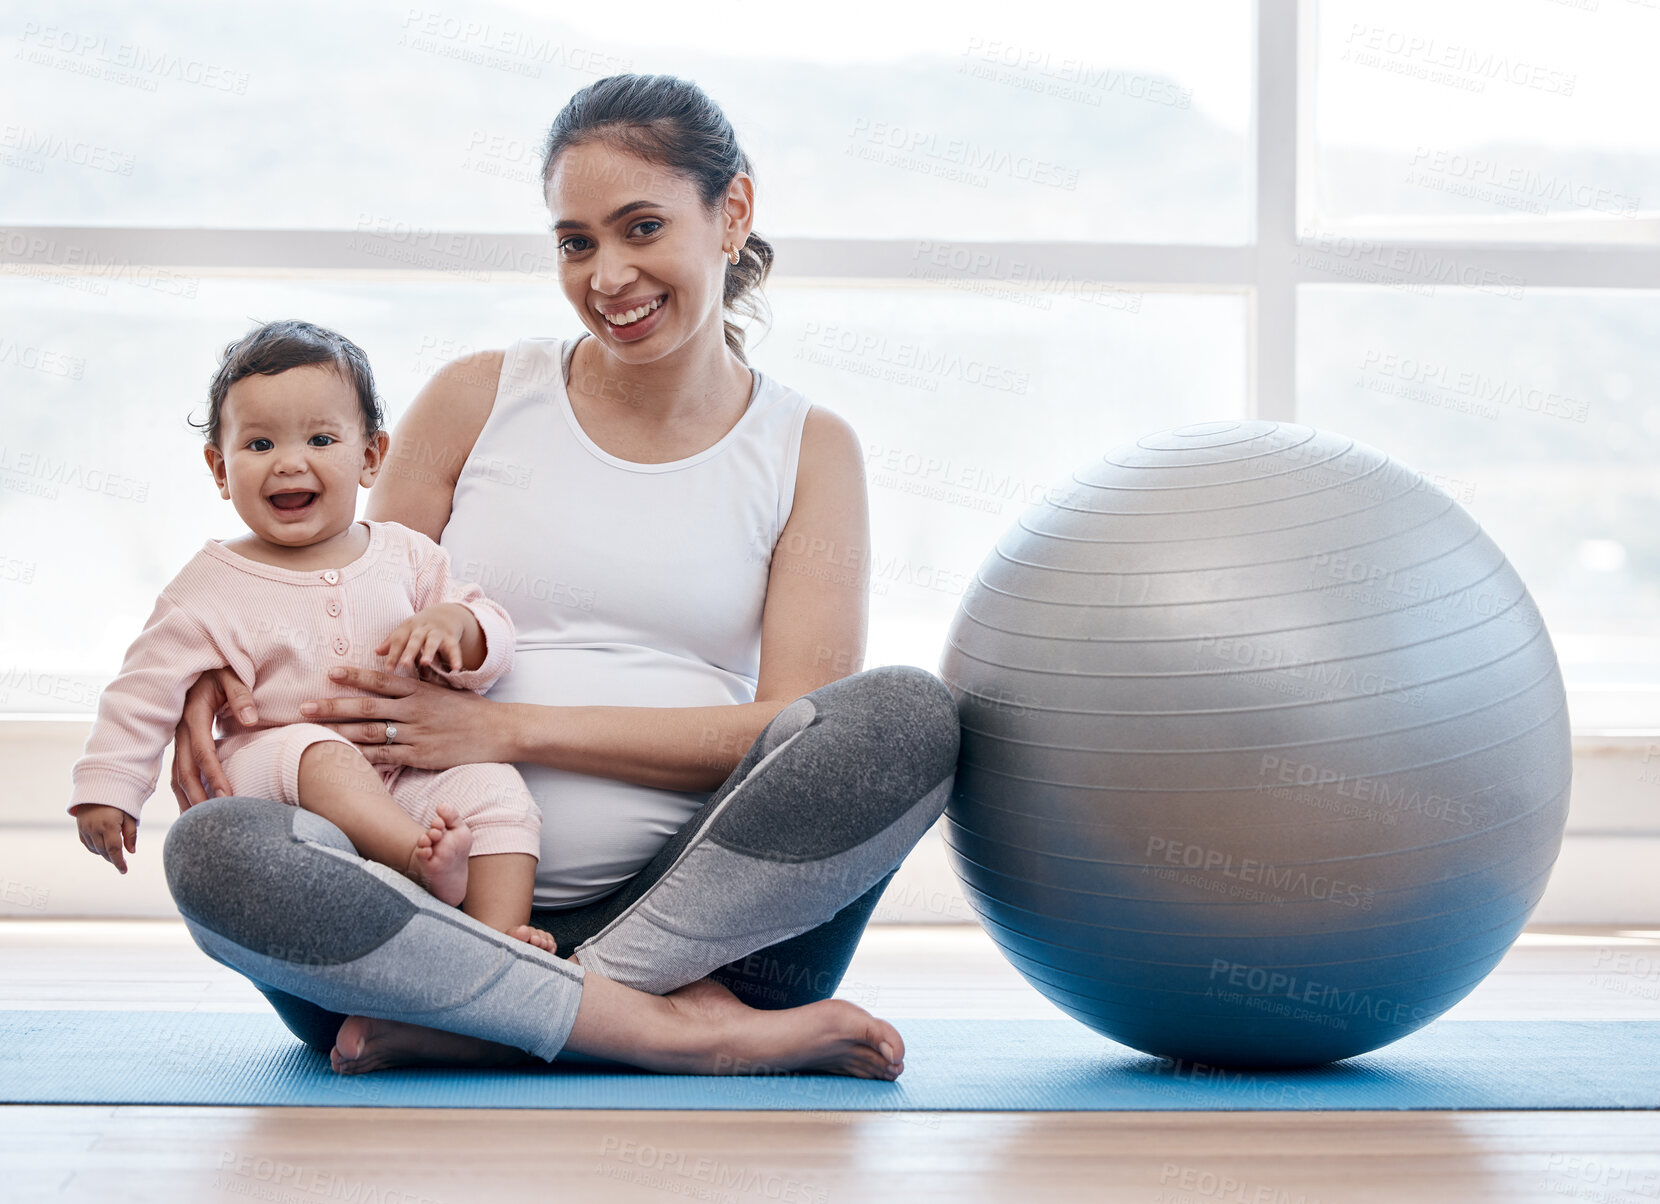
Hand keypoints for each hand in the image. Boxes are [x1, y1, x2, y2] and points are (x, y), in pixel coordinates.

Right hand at [74, 803, 137, 873]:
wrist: (99, 788)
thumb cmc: (119, 802)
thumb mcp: (130, 815)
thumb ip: (130, 834)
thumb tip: (131, 852)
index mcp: (109, 826)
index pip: (114, 850)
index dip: (119, 862)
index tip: (124, 871)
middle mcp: (95, 829)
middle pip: (105, 852)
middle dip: (114, 858)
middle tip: (122, 861)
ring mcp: (85, 829)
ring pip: (96, 849)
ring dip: (105, 854)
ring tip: (114, 852)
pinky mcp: (80, 828)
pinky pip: (88, 844)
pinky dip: (96, 848)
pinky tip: (103, 847)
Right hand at [170, 666, 254, 812]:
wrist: (199, 663)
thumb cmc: (220, 668)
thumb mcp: (232, 675)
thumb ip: (241, 696)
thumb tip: (251, 720)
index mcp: (193, 714)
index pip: (202, 751)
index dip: (214, 775)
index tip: (228, 796)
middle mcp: (181, 729)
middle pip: (184, 770)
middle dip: (198, 796)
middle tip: (215, 819)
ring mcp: (178, 736)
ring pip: (177, 774)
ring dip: (187, 799)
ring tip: (199, 825)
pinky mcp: (181, 741)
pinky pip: (179, 770)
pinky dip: (184, 791)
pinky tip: (194, 808)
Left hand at [299, 664, 512, 770]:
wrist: (499, 731)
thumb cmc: (471, 710)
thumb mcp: (446, 689)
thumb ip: (420, 683)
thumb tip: (399, 670)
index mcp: (420, 690)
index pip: (380, 681)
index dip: (353, 676)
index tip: (329, 673)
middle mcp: (415, 710)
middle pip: (366, 707)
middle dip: (332, 707)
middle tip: (303, 707)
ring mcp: (417, 734)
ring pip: (371, 732)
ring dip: (340, 731)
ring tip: (314, 731)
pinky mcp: (421, 756)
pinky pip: (386, 756)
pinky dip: (363, 756)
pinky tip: (343, 756)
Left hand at [377, 603, 476, 676]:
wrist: (444, 614)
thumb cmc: (419, 629)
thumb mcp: (405, 632)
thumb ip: (392, 643)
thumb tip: (376, 651)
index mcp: (408, 628)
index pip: (399, 640)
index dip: (393, 654)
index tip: (388, 669)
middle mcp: (422, 629)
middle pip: (415, 640)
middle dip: (409, 651)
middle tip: (404, 664)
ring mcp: (437, 633)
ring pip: (433, 642)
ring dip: (429, 652)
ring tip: (425, 663)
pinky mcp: (451, 638)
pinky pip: (454, 648)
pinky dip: (455, 658)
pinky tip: (456, 669)